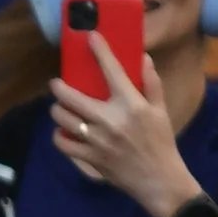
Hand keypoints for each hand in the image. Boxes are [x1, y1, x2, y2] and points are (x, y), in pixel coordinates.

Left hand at [48, 39, 194, 216]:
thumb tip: (144, 58)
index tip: (90, 37)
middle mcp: (111, 120)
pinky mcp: (90, 158)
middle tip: (56, 84)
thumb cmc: (160, 142)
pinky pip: (63, 144)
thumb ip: (151, 84)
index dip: (100, 51)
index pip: (112, 71)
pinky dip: (59, 136)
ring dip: (57, 111)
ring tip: (60, 108)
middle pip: (72, 97)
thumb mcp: (160, 111)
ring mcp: (98, 140)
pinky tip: (63, 132)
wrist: (158, 179)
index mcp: (131, 105)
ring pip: (63, 120)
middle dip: (59, 87)